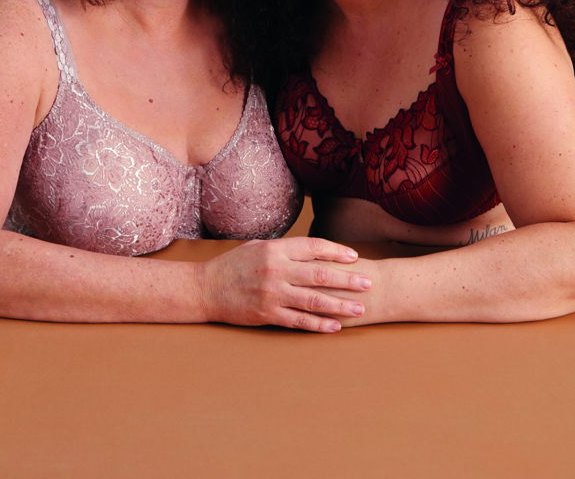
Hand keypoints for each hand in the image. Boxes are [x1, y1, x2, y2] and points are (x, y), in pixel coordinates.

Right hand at [197, 236, 372, 332]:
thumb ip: (284, 248)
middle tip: (368, 283)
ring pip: (314, 300)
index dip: (336, 252)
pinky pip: (299, 321)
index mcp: (275, 249)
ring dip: (340, 304)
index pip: (314, 247)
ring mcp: (273, 293)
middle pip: (320, 274)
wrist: (206, 288)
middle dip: (348, 279)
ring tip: (360, 308)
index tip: (354, 258)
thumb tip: (311, 249)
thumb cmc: (233, 265)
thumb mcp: (258, 247)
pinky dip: (319, 324)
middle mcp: (276, 270)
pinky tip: (335, 326)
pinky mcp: (268, 314)